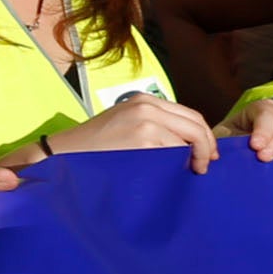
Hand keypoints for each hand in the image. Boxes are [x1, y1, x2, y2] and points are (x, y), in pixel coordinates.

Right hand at [43, 94, 222, 172]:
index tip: (207, 154)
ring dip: (194, 157)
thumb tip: (189, 143)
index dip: (205, 136)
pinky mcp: (143, 140)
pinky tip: (172, 174)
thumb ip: (155, 124)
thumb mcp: (125, 123)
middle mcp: (147, 106)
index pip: (190, 115)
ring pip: (190, 140)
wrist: (65, 153)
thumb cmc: (94, 146)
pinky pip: (175, 153)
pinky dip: (179, 165)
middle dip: (206, 147)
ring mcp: (146, 122)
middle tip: (204, 166)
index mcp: (144, 100)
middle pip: (196, 126)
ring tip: (189, 171)